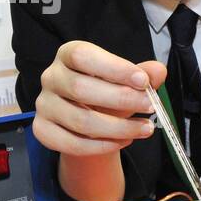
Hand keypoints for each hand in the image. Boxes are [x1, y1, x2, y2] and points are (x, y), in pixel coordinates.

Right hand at [33, 40, 165, 156]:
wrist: (87, 124)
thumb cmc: (105, 93)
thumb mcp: (125, 80)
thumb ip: (143, 74)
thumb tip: (158, 71)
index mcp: (67, 55)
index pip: (83, 56)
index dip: (113, 68)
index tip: (143, 80)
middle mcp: (50, 77)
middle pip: (81, 89)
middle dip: (121, 99)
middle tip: (150, 106)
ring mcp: (43, 105)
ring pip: (80, 121)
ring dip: (118, 128)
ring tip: (145, 129)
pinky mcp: (42, 130)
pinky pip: (73, 143)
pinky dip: (102, 146)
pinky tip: (123, 141)